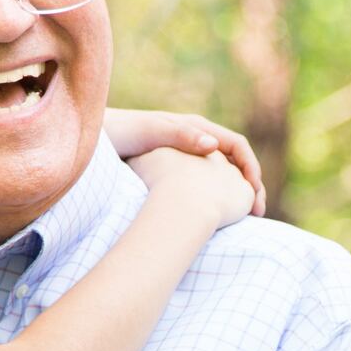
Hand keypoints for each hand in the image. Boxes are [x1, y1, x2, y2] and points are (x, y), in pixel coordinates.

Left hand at [106, 108, 265, 216]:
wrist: (92, 140)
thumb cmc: (118, 134)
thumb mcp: (149, 133)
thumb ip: (181, 137)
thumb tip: (215, 146)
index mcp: (194, 128)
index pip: (238, 145)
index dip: (252, 169)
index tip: (256, 195)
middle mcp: (194, 140)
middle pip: (235, 163)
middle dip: (251, 187)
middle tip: (258, 214)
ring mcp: (184, 157)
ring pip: (221, 177)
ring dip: (236, 196)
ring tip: (242, 222)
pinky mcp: (173, 173)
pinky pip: (204, 186)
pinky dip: (215, 201)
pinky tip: (211, 221)